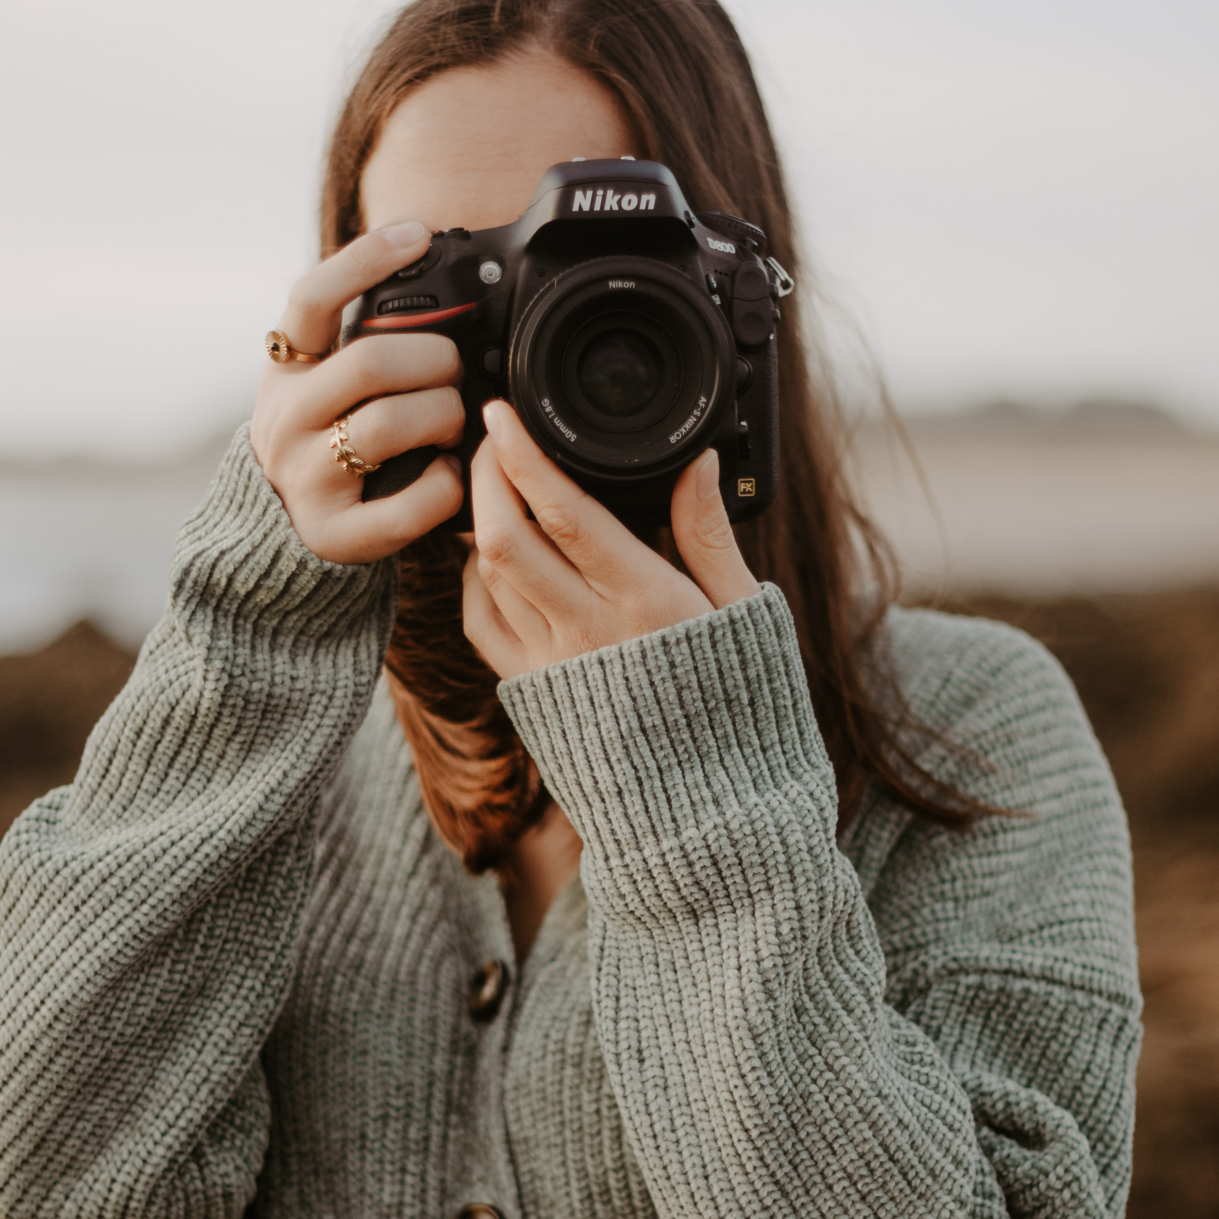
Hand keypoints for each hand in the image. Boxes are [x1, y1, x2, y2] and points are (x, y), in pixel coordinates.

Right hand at [250, 221, 465, 562]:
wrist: (280, 534)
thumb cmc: (323, 442)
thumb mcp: (320, 385)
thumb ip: (359, 342)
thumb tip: (433, 272)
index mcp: (285, 371)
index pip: (312, 298)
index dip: (365, 259)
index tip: (420, 233)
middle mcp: (286, 419)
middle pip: (370, 361)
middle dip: (434, 359)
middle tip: (453, 370)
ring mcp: (306, 478)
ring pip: (390, 425)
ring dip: (443, 416)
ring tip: (452, 422)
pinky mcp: (335, 533)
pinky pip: (409, 504)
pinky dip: (444, 486)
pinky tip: (447, 475)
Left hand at [462, 401, 759, 678]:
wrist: (711, 804)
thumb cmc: (739, 704)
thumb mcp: (742, 611)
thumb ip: (710, 533)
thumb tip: (700, 461)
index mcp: (647, 603)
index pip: (565, 513)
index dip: (524, 456)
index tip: (504, 415)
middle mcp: (589, 633)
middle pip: (505, 538)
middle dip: (486, 475)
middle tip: (493, 439)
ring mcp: (552, 667)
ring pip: (487, 575)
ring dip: (479, 521)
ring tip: (494, 485)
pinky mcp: (532, 695)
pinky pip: (482, 624)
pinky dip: (475, 577)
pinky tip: (494, 554)